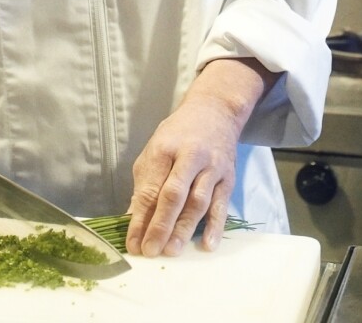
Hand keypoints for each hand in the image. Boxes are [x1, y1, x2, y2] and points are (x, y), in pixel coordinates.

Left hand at [126, 59, 272, 256]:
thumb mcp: (154, 151)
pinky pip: (221, 204)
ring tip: (172, 250)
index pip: (150, 189)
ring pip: (198, 201)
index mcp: (164, 149)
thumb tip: (133, 219)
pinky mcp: (228, 177)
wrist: (215, 111)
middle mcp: (190, 156)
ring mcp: (212, 167)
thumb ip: (145, 185)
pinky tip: (208, 244)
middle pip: (174, 195)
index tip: (133, 243)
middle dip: (161, 225)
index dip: (140, 218)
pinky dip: (216, 226)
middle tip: (151, 251)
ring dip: (185, 228)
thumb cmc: (178, 134)